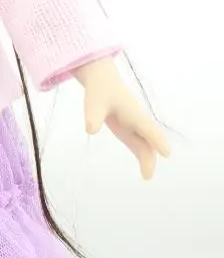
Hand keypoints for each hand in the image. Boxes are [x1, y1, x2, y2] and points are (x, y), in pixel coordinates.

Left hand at [73, 58, 170, 179]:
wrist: (101, 81)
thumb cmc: (100, 90)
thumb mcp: (94, 102)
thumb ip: (93, 116)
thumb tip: (91, 130)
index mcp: (134, 113)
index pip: (148, 128)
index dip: (157, 139)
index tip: (166, 153)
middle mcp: (138, 121)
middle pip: (148, 140)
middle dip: (150, 156)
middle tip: (147, 175)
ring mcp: (134, 125)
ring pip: (145, 143)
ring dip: (147, 158)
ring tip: (146, 176)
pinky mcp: (128, 129)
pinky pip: (138, 143)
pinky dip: (141, 154)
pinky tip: (144, 169)